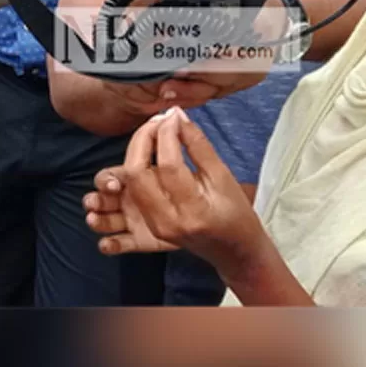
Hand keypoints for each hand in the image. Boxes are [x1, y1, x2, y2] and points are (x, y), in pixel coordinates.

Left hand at [85, 108, 256, 270]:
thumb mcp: (223, 175)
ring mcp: (156, 227)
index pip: (169, 164)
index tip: (172, 116)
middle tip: (157, 122)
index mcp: (193, 209)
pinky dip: (132, 176)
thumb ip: (198, 145)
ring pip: (129, 184)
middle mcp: (168, 221)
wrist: (234, 250)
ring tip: (152, 134)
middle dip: (142, 140)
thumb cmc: (236, 212)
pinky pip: (131, 198)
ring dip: (132, 155)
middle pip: (137, 174)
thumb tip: (176, 116)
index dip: (167, 133)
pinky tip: (143, 159)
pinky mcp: (149, 229)